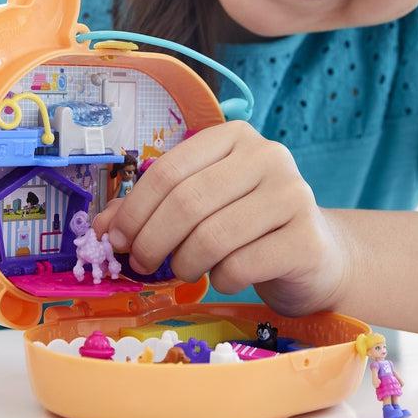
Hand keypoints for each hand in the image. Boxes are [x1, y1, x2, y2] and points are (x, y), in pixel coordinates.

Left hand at [92, 122, 347, 314]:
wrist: (315, 257)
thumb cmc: (248, 228)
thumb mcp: (200, 208)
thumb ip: (152, 210)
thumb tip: (101, 227)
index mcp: (234, 137)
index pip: (168, 170)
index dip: (134, 210)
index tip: (116, 240)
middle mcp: (268, 156)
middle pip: (187, 202)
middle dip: (153, 241)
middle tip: (142, 265)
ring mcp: (292, 195)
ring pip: (212, 237)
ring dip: (185, 264)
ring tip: (185, 270)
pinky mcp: (305, 239)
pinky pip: (240, 266)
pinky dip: (221, 280)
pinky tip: (225, 277)